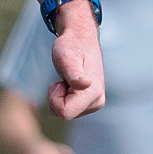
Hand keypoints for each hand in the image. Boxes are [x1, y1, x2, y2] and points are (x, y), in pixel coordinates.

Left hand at [48, 2, 104, 119]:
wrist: (81, 39)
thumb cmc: (71, 46)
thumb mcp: (67, 58)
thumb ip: (74, 74)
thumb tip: (85, 85)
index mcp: (93, 93)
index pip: (64, 113)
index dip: (55, 98)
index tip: (60, 81)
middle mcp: (97, 101)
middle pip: (64, 114)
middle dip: (57, 97)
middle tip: (64, 79)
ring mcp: (95, 103)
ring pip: (65, 112)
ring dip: (60, 96)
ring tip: (68, 79)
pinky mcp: (90, 103)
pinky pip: (67, 109)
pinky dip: (63, 97)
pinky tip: (70, 84)